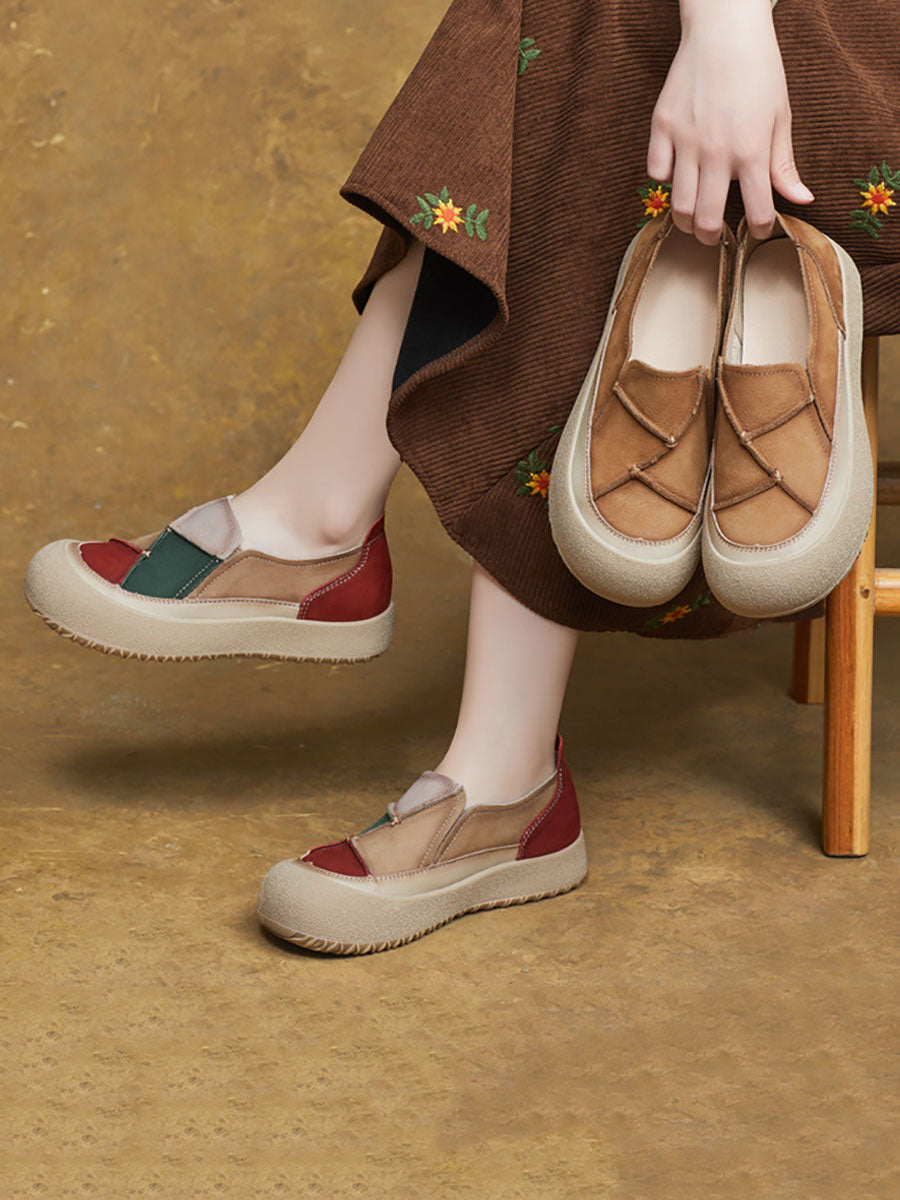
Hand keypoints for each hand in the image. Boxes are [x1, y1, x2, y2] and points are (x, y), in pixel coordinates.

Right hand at [647, 0, 813, 243]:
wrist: (724, 29)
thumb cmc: (758, 70)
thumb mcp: (781, 117)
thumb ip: (785, 165)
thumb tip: (802, 200)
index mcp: (752, 151)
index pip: (756, 212)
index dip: (759, 229)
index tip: (757, 228)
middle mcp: (717, 151)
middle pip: (707, 220)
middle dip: (712, 237)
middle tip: (714, 235)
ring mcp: (685, 140)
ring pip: (678, 205)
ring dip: (686, 219)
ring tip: (692, 216)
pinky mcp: (661, 127)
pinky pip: (656, 173)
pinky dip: (666, 180)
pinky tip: (677, 174)